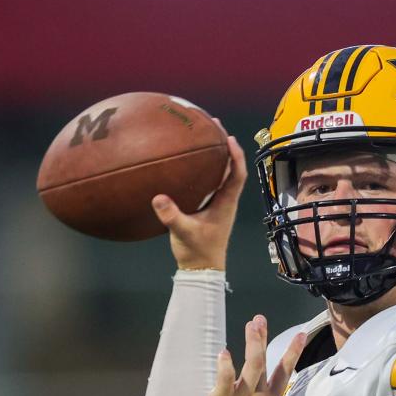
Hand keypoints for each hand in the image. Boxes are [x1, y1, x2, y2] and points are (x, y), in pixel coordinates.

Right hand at [151, 127, 245, 270]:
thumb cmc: (197, 252)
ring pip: (220, 174)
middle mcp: (224, 200)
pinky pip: (209, 182)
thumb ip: (172, 216)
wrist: (201, 270)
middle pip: (230, 167)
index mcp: (225, 203)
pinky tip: (189, 161)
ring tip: (203, 136)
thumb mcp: (183, 232)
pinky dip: (204, 169)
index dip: (236, 156)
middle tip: (214, 125)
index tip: (228, 138)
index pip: (237, 175)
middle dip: (224, 146)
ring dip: (215, 155)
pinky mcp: (207, 207)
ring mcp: (217, 203)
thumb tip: (159, 198)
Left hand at [196, 316, 305, 395]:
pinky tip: (224, 352)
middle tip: (259, 319)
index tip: (301, 335)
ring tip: (251, 325)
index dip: (293, 352)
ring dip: (252, 342)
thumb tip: (249, 383)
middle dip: (262, 338)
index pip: (284, 372)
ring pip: (251, 364)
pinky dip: (226, 364)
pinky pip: (225, 378)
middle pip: (265, 362)